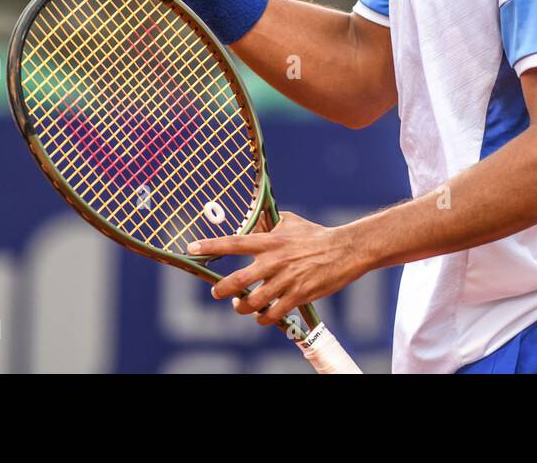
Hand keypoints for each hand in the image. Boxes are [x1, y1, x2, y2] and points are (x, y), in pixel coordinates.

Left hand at [188, 212, 367, 325]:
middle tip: (217, 292)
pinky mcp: (297, 296)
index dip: (211, 246)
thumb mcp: (291, 222)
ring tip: (241, 305)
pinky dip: (263, 318)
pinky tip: (263, 315)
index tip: (192, 249)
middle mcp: (273, 261)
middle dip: (221, 290)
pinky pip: (271, 314)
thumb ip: (271, 222)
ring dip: (242, 307)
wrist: (345, 250)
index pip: (234, 243)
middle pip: (237, 281)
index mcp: (270, 241)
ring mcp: (285, 280)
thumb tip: (257, 218)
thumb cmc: (317, 234)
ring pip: (252, 302)